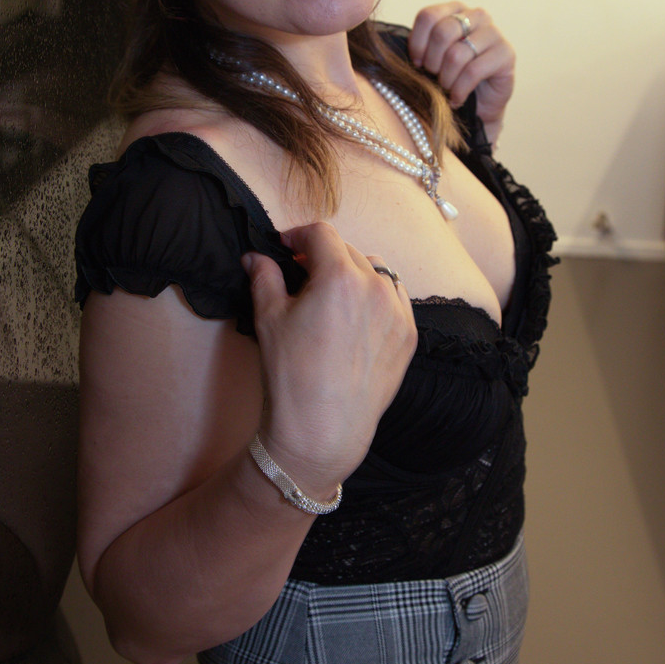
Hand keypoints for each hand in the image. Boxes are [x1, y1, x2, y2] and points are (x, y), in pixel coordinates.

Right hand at [241, 222, 416, 494]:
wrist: (323, 429)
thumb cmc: (291, 375)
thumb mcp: (268, 319)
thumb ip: (264, 277)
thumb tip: (255, 257)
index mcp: (340, 277)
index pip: (321, 234)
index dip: (298, 236)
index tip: (285, 247)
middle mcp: (376, 287)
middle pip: (347, 251)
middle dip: (322, 257)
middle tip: (301, 277)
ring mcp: (397, 311)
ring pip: (376, 271)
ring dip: (353, 272)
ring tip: (331, 296)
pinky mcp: (409, 334)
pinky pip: (395, 297)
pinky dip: (376, 295)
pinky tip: (356, 316)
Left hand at [408, 3, 515, 147]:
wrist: (477, 106)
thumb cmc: (449, 79)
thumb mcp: (429, 59)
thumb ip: (417, 47)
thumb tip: (390, 50)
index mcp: (454, 9)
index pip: (427, 16)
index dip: (417, 44)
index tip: (416, 64)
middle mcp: (476, 15)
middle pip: (443, 32)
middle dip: (432, 63)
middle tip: (433, 79)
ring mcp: (494, 33)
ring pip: (457, 54)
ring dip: (446, 79)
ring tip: (446, 91)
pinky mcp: (507, 54)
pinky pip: (473, 71)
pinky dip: (459, 91)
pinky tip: (456, 99)